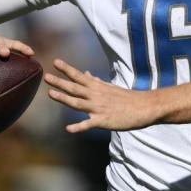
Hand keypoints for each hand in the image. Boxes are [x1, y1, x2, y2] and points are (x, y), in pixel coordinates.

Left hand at [44, 59, 158, 132]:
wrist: (144, 107)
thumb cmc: (127, 98)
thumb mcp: (110, 87)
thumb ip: (96, 82)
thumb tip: (87, 74)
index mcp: (97, 87)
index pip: (79, 76)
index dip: (67, 69)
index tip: (55, 62)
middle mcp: (96, 96)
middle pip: (74, 88)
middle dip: (60, 82)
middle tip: (46, 76)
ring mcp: (99, 108)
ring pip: (78, 103)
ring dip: (64, 98)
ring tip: (51, 93)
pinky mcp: (104, 121)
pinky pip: (89, 124)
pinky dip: (79, 127)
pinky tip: (68, 129)